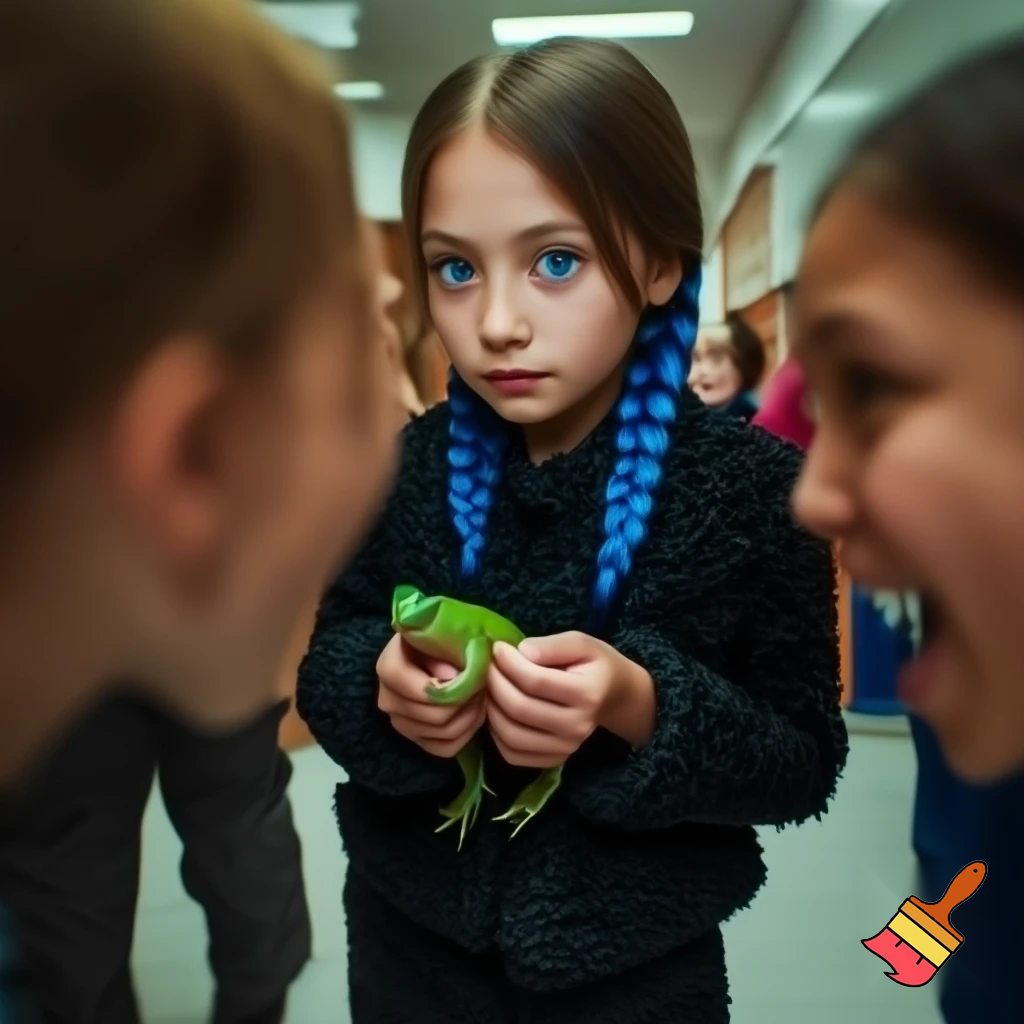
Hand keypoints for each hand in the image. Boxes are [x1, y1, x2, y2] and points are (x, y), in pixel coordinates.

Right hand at [376, 633, 484, 757]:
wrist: (434, 651)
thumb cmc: (441, 639)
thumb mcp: (442, 635)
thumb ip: (445, 651)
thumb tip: (450, 677)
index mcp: (388, 668)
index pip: (422, 691)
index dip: (452, 688)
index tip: (467, 673)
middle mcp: (388, 700)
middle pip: (437, 717)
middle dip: (467, 702)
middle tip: (482, 686)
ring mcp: (400, 724)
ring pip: (446, 734)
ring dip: (471, 716)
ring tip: (481, 695)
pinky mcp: (415, 740)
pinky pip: (447, 749)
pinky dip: (467, 734)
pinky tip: (473, 713)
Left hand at [486, 632, 655, 768]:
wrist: (615, 696)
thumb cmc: (595, 664)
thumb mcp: (582, 643)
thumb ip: (552, 645)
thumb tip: (521, 652)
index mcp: (587, 694)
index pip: (535, 681)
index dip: (508, 663)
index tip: (497, 648)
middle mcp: (577, 726)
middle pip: (520, 708)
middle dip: (495, 683)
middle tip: (488, 666)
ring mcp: (566, 748)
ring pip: (512, 735)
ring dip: (491, 709)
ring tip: (489, 687)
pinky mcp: (555, 760)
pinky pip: (513, 754)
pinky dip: (496, 734)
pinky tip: (498, 711)